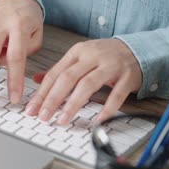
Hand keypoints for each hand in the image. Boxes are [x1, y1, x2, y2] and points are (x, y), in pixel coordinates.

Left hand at [25, 39, 141, 124]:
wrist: (136, 48)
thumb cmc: (104, 55)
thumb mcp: (79, 57)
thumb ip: (60, 69)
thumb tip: (37, 79)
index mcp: (77, 52)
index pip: (55, 73)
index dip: (42, 92)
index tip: (32, 108)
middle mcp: (92, 56)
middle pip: (68, 78)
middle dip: (53, 98)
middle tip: (43, 115)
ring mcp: (110, 65)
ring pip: (88, 85)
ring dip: (73, 104)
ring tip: (63, 119)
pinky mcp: (128, 76)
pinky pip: (116, 94)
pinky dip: (107, 108)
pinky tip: (97, 119)